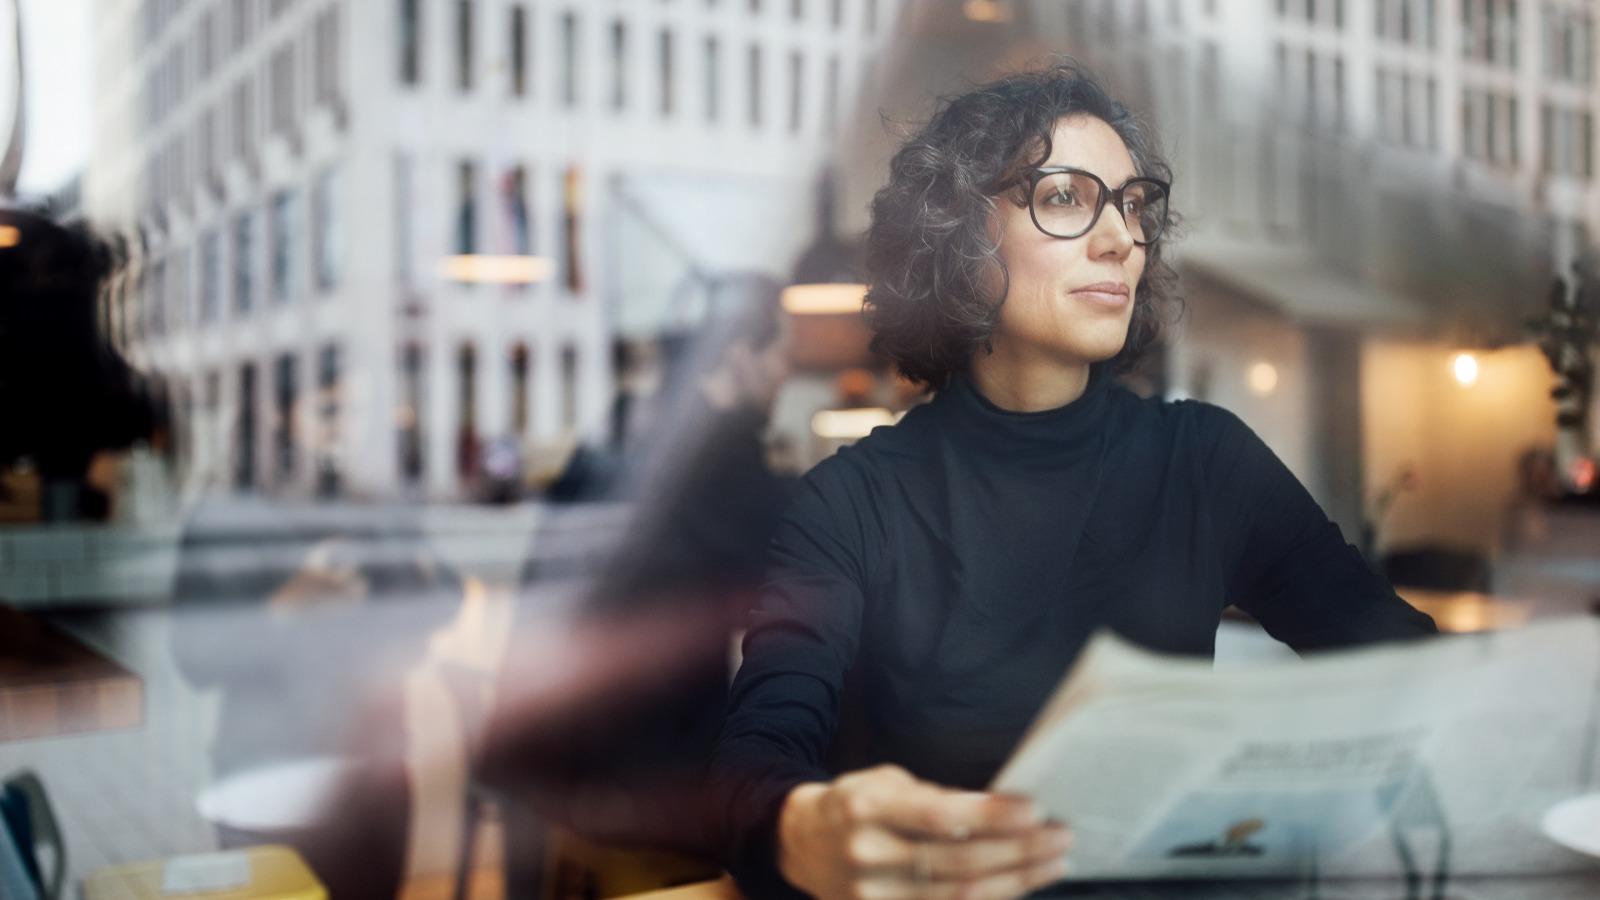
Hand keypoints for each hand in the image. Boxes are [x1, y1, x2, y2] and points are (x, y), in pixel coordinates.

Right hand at [776, 764, 1070, 898]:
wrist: (801, 843)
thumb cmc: (856, 803)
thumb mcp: (885, 782)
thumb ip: (934, 799)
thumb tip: (1002, 810)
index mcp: (865, 807)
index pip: (937, 816)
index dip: (989, 816)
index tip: (1034, 809)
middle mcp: (866, 855)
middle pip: (956, 861)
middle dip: (1017, 851)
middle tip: (1061, 836)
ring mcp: (871, 895)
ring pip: (957, 896)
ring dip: (1014, 881)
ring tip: (1053, 863)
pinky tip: (1018, 889)